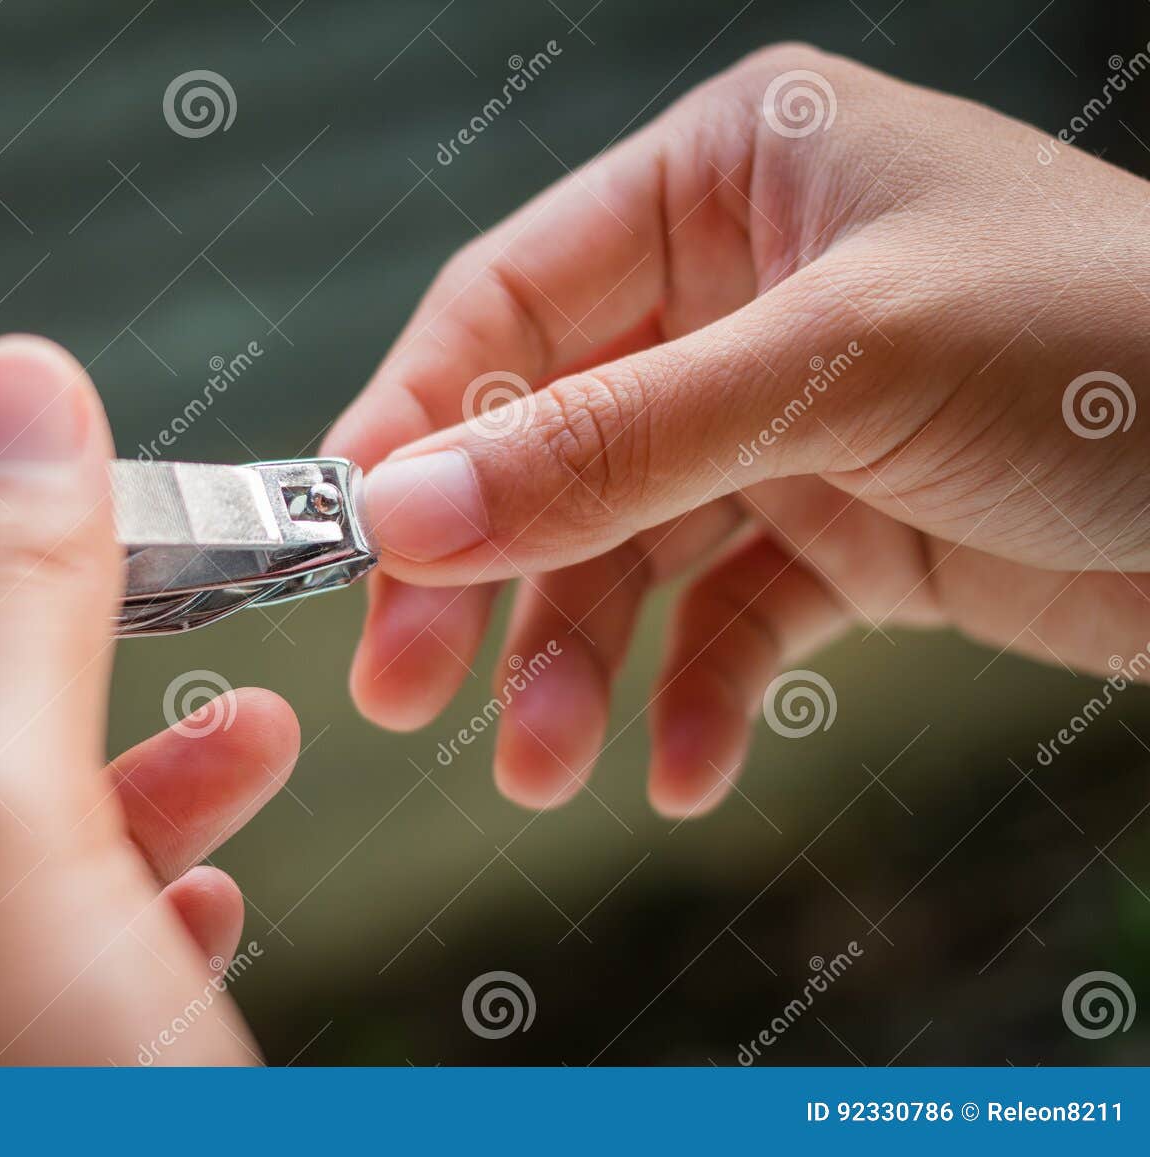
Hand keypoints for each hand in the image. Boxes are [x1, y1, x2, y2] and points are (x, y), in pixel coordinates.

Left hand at [0, 336, 298, 1064]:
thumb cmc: (8, 1147)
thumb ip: (1, 610)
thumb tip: (15, 408)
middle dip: (6, 688)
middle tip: (66, 600)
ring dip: (126, 794)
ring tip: (237, 736)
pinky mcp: (7, 1105)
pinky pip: (54, 982)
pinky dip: (136, 912)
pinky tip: (205, 888)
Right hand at [325, 44, 1149, 815]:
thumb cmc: (1123, 348)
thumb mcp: (841, 370)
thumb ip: (614, 445)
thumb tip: (404, 509)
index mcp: (728, 183)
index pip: (511, 301)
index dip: (416, 420)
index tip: (348, 538)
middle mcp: (740, 296)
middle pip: (548, 439)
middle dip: (482, 571)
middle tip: (405, 686)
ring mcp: (786, 421)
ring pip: (627, 549)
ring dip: (577, 663)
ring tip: (544, 766)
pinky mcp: (843, 532)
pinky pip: (727, 621)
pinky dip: (695, 697)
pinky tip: (677, 768)